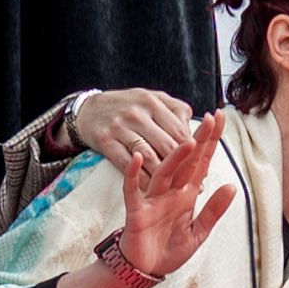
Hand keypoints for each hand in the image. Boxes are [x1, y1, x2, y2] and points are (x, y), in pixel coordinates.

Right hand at [66, 87, 199, 179]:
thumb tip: (196, 133)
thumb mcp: (152, 99)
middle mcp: (138, 113)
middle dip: (180, 165)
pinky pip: (126, 164)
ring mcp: (120, 127)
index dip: (192, 150)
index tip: (200, 165)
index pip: (179, 130)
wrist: (88, 109)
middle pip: (166, 144)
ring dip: (162, 175)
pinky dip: (139, 177)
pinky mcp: (105, 141)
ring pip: (148, 156)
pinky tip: (149, 187)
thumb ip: (176, 112)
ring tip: (173, 189)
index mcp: (153, 102)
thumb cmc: (127, 106)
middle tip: (190, 182)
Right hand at [116, 113, 238, 282]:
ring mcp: (153, 199)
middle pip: (187, 162)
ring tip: (188, 142)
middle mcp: (171, 192)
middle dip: (198, 141)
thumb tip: (232, 186)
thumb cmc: (169, 249)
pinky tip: (137, 157)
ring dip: (176, 158)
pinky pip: (132, 189)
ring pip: (165, 173)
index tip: (220, 120)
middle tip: (210, 119)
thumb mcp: (199, 232)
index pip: (202, 164)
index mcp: (187, 195)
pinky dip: (133, 173)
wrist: (146, 270)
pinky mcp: (137, 211)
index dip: (211, 143)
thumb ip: (214, 210)